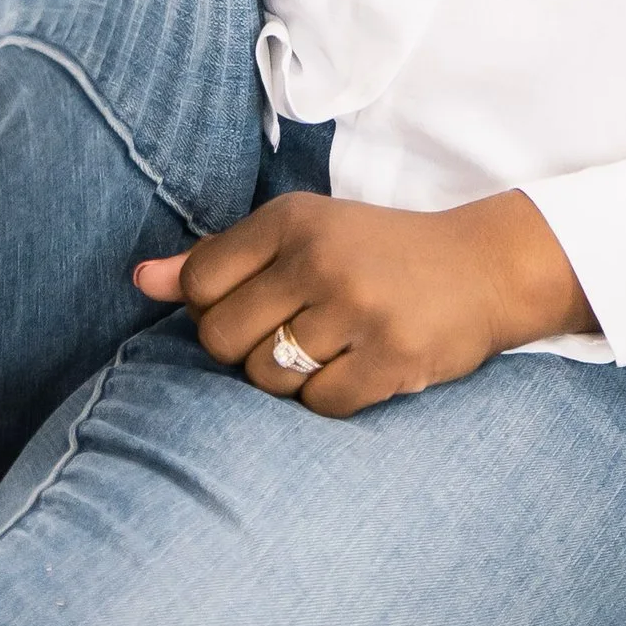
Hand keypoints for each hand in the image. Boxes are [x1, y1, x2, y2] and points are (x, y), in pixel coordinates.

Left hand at [133, 190, 596, 417]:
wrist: (486, 268)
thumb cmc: (380, 252)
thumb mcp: (303, 234)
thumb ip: (218, 258)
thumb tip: (138, 279)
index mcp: (293, 220)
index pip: (199, 282)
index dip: (213, 308)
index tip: (252, 304)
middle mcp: (321, 259)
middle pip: (221, 338)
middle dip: (243, 349)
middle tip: (287, 334)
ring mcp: (357, 311)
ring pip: (267, 377)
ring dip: (287, 377)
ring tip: (326, 350)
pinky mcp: (391, 359)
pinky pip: (318, 405)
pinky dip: (328, 398)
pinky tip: (356, 370)